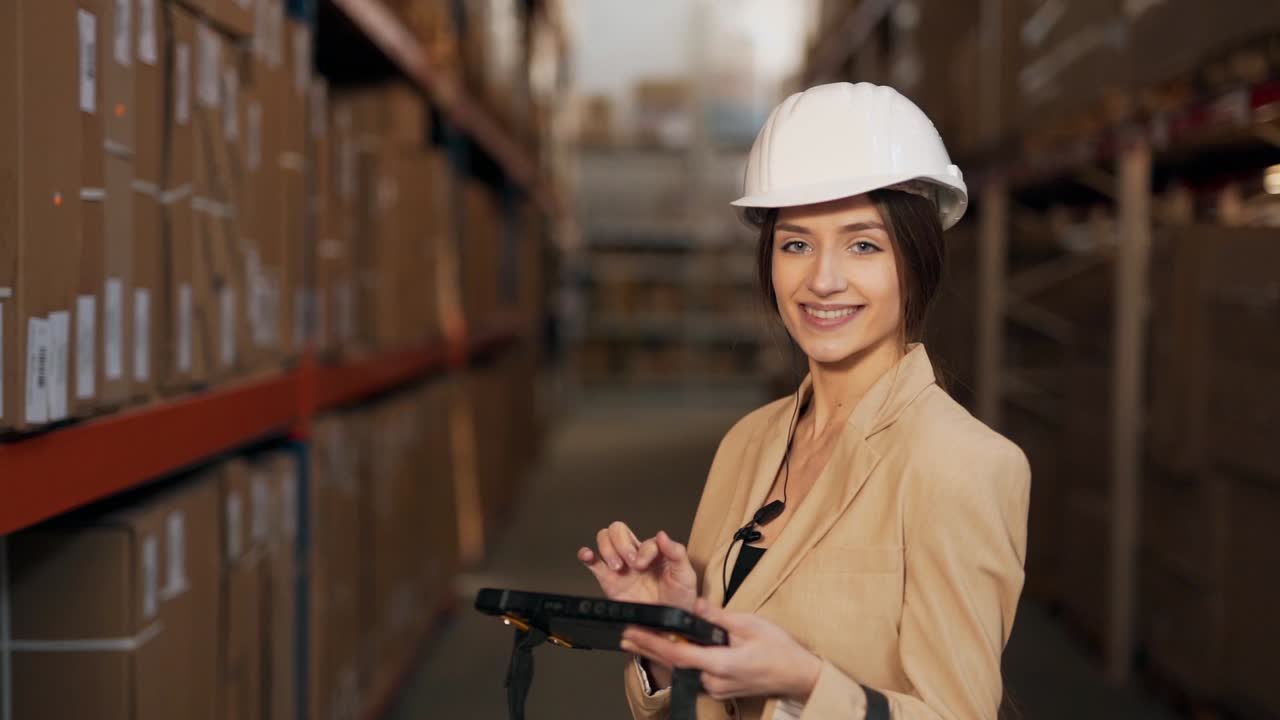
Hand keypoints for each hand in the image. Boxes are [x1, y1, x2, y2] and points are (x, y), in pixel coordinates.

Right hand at [578, 524, 697, 611]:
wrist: (665, 627)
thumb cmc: (678, 600)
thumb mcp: (685, 575)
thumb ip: (676, 553)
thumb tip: (662, 534)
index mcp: (655, 552)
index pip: (644, 540)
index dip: (643, 550)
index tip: (643, 565)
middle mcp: (636, 555)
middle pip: (618, 530)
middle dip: (622, 545)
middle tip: (630, 564)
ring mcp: (621, 566)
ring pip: (605, 540)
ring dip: (608, 549)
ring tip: (617, 567)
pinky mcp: (608, 580)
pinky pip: (593, 563)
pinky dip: (586, 555)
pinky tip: (588, 555)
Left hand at [619, 598, 822, 701]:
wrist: (799, 675)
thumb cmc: (779, 650)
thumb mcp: (749, 624)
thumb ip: (717, 616)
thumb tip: (695, 605)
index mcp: (720, 664)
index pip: (677, 653)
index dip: (652, 644)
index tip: (633, 634)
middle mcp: (714, 681)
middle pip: (675, 662)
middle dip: (649, 648)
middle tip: (627, 636)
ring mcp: (717, 688)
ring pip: (685, 667)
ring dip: (666, 653)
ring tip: (643, 640)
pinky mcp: (721, 688)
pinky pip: (696, 671)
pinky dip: (683, 659)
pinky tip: (672, 648)